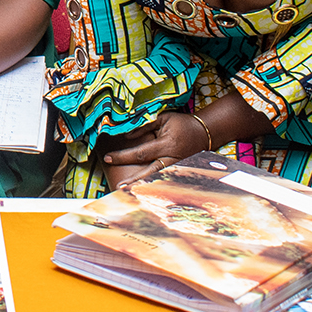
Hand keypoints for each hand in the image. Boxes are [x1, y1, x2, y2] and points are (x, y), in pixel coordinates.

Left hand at [98, 111, 212, 186]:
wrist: (204, 132)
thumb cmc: (182, 123)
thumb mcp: (163, 119)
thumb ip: (145, 127)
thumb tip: (127, 136)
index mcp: (167, 145)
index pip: (140, 152)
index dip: (123, 156)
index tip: (107, 158)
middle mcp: (171, 159)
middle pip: (148, 172)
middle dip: (132, 180)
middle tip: (118, 186)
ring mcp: (175, 167)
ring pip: (156, 178)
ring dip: (142, 186)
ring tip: (126, 193)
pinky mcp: (177, 171)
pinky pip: (162, 179)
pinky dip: (152, 185)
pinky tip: (141, 190)